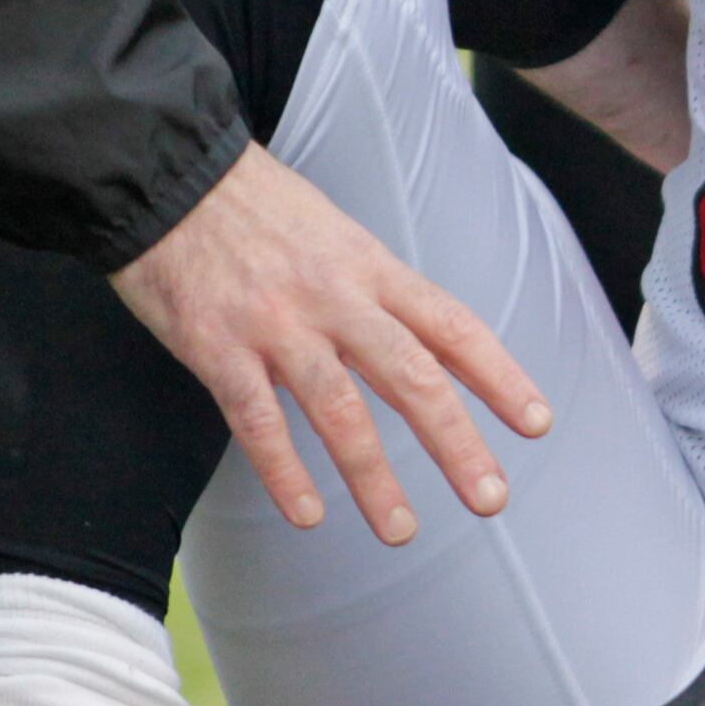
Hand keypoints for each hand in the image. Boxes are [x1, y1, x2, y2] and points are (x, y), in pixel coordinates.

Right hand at [108, 146, 551, 544]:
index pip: (451, 326)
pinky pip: (258, 420)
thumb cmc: (255, 206)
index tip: (536, 423)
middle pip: (412, 377)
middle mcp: (335, 297)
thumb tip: (416, 344)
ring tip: (400, 530)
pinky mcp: (217, 346)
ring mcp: (277, 324)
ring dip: (373, 476)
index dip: (498, 376)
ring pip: (340, 410)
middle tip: (491, 499)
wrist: (168, 175)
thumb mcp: (335, 231)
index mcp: (371, 267)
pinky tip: (308, 514)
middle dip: (456, 443)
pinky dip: (284, 471)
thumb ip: (372, 290)